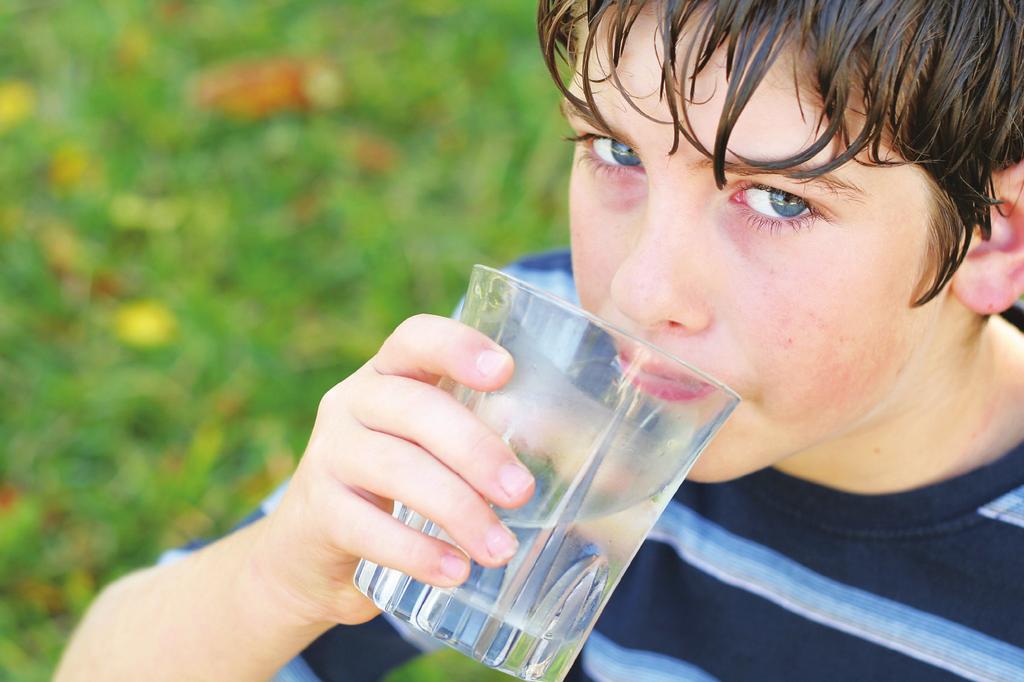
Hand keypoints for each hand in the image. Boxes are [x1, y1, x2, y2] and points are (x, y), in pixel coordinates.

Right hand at [248, 314, 534, 627]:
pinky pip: (367, 528)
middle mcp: (351, 402)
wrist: (308, 551)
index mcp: (388, 374)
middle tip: (521, 493)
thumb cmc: (395, 488)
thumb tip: (585, 460)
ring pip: (397, 470)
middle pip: (416, 408)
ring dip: (457, 510)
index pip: (415, 338)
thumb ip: (479, 438)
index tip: (504, 371)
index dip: (457, 347)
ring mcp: (328, 455)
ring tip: (500, 549)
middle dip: (476, 450)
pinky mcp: (316, 512)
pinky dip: (417, 552)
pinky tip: (455, 572)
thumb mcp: (427, 449)